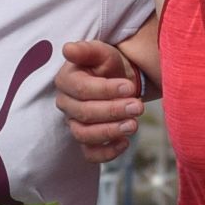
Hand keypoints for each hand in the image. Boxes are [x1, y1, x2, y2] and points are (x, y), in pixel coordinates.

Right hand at [57, 39, 140, 161]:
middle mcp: (66, 104)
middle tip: (138, 107)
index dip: (106, 90)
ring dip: (110, 132)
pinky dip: (107, 153)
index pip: (82, 89)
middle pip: (84, 113)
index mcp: (66, 80)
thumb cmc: (109, 66)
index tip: (129, 87)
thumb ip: (87, 50)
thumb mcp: (102, 53)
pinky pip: (90, 154)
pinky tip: (125, 143)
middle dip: (113, 111)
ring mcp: (74, 123)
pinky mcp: (86, 140)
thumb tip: (68, 49)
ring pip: (85, 135)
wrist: (120, 81)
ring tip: (134, 125)